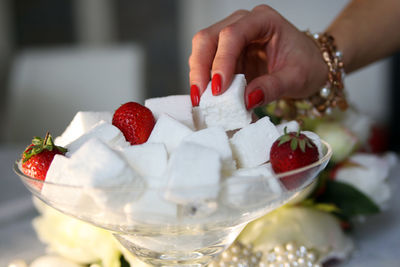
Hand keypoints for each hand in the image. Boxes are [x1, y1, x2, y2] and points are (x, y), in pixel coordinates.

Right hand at [189, 5, 327, 108]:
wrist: (309, 65)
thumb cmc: (306, 64)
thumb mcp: (296, 78)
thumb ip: (273, 87)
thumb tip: (246, 100)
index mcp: (263, 20)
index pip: (233, 35)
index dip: (222, 61)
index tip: (219, 88)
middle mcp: (243, 23)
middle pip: (208, 38)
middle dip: (200, 68)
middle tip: (201, 96)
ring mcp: (232, 38)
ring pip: (202, 50)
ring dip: (199, 76)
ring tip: (203, 101)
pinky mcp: (226, 55)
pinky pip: (207, 65)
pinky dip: (205, 82)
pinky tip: (209, 98)